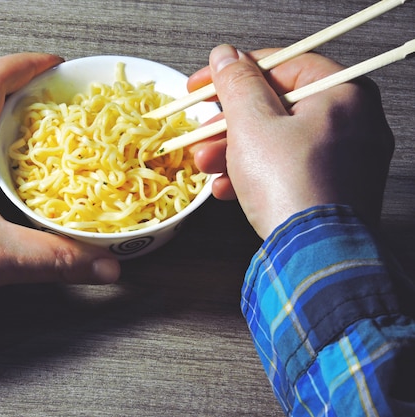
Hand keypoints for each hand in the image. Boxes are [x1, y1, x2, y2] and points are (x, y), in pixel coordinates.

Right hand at [189, 45, 393, 238]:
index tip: (201, 86)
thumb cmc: (290, 186)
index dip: (232, 73)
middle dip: (228, 124)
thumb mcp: (252, 125)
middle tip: (199, 132)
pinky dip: (255, 175)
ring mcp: (346, 159)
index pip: (280, 65)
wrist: (315, 257)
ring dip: (233, 152)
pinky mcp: (333, 189)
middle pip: (276, 107)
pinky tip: (227, 189)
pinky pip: (288, 169)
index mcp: (343, 93)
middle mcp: (353, 122)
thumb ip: (237, 84)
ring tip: (205, 165)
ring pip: (278, 141)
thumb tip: (225, 56)